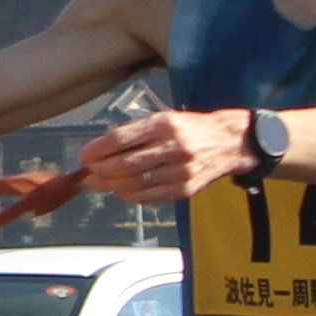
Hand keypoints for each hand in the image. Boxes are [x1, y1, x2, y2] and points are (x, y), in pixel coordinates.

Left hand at [76, 103, 262, 204]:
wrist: (230, 143)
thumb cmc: (190, 129)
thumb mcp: (164, 119)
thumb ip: (134, 134)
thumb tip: (100, 151)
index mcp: (164, 124)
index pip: (120, 139)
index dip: (97, 150)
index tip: (85, 156)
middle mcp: (173, 147)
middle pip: (124, 165)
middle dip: (100, 171)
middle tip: (89, 172)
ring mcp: (180, 171)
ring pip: (134, 184)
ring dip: (110, 186)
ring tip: (99, 183)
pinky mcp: (185, 189)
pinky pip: (148, 196)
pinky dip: (128, 195)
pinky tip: (120, 190)